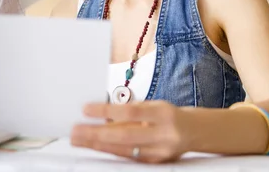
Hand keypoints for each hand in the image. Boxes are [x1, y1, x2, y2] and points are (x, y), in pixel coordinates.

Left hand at [70, 100, 191, 163]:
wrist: (193, 131)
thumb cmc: (167, 114)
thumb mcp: (152, 106)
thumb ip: (130, 111)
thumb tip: (101, 116)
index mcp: (163, 114)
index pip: (130, 112)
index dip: (107, 111)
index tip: (86, 109)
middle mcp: (163, 135)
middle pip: (125, 136)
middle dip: (97, 134)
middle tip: (75, 131)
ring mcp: (160, 152)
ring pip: (124, 150)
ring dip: (98, 145)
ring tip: (79, 140)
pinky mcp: (156, 163)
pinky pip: (129, 157)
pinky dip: (110, 151)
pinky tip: (95, 147)